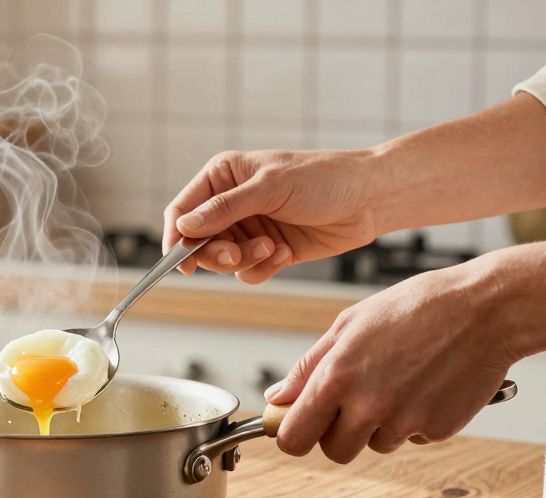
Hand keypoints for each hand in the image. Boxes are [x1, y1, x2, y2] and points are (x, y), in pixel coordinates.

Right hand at [162, 149, 381, 282]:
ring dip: (246, 260)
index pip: (182, 210)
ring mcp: (249, 228)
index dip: (176, 237)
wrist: (369, 199)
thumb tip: (184, 227)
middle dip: (217, 253)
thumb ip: (224, 209)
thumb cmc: (324, 179)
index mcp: (223, 176)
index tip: (180, 260)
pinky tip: (285, 253)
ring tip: (273, 247)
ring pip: (224, 261)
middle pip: (199, 242)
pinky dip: (264, 268)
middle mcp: (231, 203)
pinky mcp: (267, 250)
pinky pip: (248, 271)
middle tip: (235, 254)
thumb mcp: (270, 188)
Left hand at [263, 259, 518, 462]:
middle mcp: (367, 407)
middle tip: (356, 399)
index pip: (293, 439)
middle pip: (334, 451)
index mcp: (336, 379)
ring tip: (400, 379)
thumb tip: (277, 397)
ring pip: (375, 444)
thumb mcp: (349, 324)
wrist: (485, 309)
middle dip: (339, 432)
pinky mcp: (437, 430)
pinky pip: (412, 437)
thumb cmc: (416, 308)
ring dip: (380, 424)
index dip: (293, 434)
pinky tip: (427, 383)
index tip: (299, 425)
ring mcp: (405, 422)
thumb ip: (308, 366)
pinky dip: (415, 419)